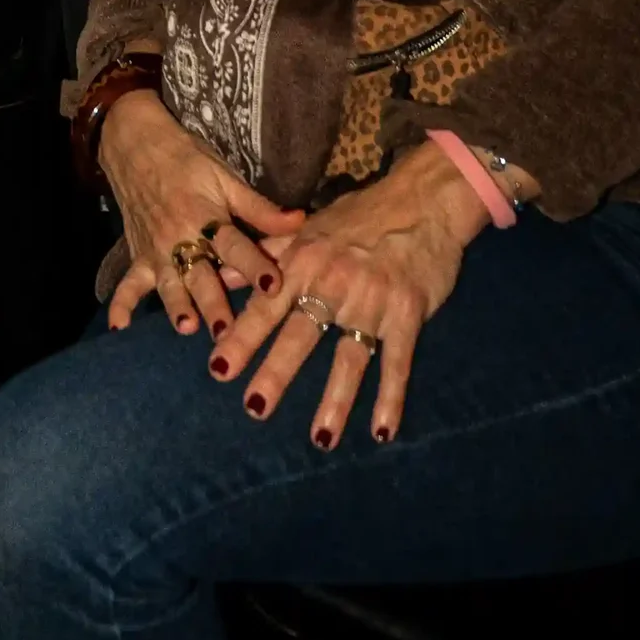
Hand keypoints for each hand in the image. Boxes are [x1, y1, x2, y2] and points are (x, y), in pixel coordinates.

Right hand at [100, 91, 303, 339]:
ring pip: (169, 283)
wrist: (134, 142)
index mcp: (207, 217)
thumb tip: (301, 220)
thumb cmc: (185, 159)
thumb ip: (259, 207)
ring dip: (177, 305)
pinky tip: (120, 327)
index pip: (235, 245)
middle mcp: (181, 238)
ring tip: (187, 327)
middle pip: (201, 274)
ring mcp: (156, 249)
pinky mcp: (138, 255)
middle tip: (228, 331)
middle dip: (214, 302)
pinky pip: (128, 283)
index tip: (274, 286)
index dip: (255, 264)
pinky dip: (122, 304)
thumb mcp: (224, 177)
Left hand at [207, 141, 487, 445]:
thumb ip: (265, 256)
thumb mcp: (307, 230)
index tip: (217, 369)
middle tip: (253, 408)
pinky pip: (397, 361)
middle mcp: (333, 282)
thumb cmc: (359, 216)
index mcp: (303, 261)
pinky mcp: (408, 312)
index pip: (265, 305)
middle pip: (300, 335)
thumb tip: (221, 271)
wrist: (422, 200)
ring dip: (335, 399)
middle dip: (276, 373)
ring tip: (319, 439)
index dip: (241, 337)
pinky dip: (391, 397)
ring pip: (349, 357)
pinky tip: (381, 431)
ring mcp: (372, 300)